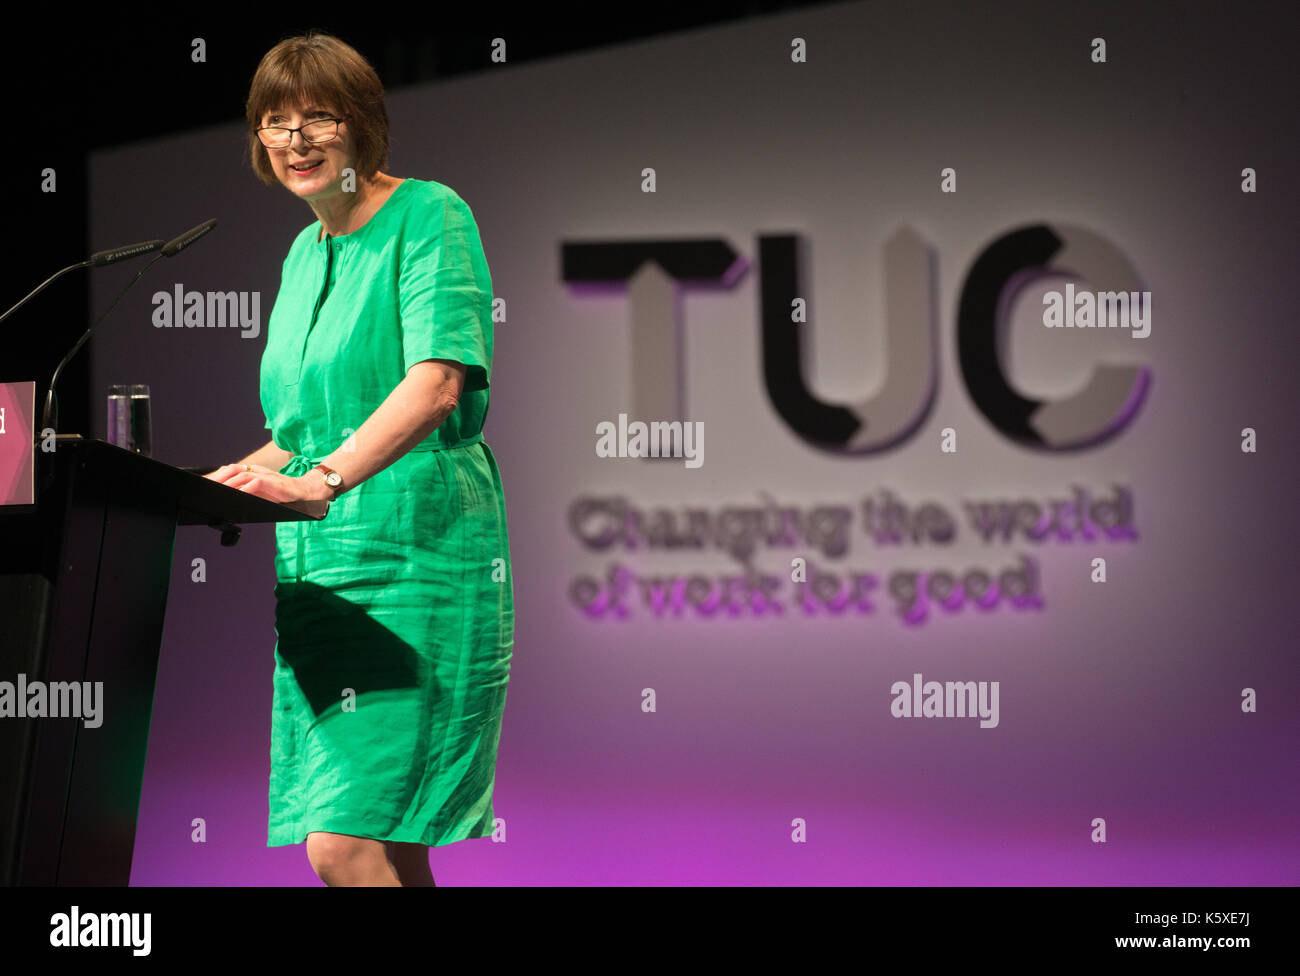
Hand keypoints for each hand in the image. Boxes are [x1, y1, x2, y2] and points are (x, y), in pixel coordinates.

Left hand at [204, 463, 330, 516]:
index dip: (216, 475)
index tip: (203, 482)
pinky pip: (256, 482)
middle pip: (231, 469)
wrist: (302, 491)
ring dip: (228, 482)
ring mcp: (264, 475)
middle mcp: (255, 470)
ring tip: (217, 490)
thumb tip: (228, 497)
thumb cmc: (280, 493)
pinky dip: (246, 488)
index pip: (229, 470)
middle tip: (205, 485)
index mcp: (251, 471)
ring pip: (241, 474)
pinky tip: (238, 493)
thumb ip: (245, 492)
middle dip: (217, 477)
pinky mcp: (272, 481)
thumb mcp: (259, 493)